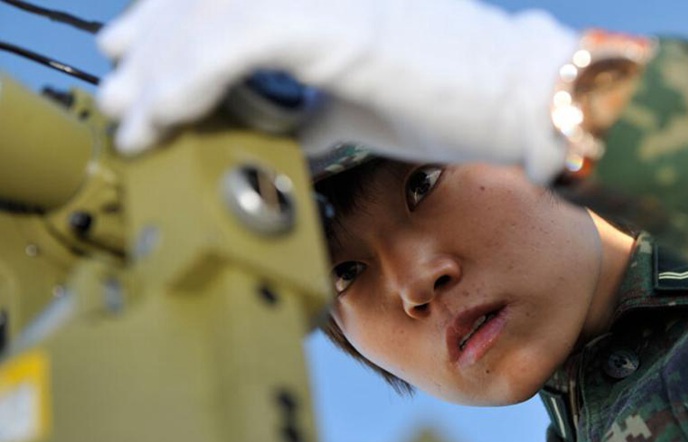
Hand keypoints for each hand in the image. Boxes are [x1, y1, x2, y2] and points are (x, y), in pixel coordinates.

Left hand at [97, 0, 576, 182]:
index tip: (134, 60)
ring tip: (129, 119)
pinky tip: (164, 118)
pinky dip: (189, 83)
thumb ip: (310, 109)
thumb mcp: (359, 104)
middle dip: (147, 47)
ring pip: (207, 16)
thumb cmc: (455, 100)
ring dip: (158, 73)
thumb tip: (276, 131)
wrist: (523, 99)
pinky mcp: (336, 26)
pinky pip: (235, 45)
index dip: (168, 22)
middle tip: (117, 96)